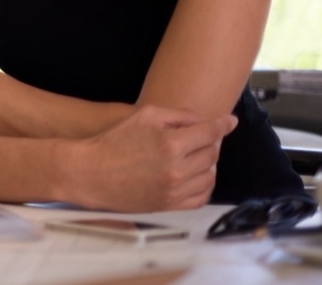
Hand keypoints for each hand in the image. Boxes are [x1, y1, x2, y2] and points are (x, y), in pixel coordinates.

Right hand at [69, 105, 236, 210]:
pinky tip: (195, 176)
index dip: (223, 124)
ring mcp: (175, 190)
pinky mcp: (170, 205)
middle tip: (201, 137)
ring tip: (195, 156)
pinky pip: (201, 197)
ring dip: (208, 164)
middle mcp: (177, 168)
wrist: (91, 173)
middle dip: (210, 142)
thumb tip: (205, 120)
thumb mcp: (143, 115)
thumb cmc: (114, 140)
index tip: (230, 121)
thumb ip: (177, 115)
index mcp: (171, 143)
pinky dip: (204, 185)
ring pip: (210, 176)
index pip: (209, 132)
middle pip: (212, 154)